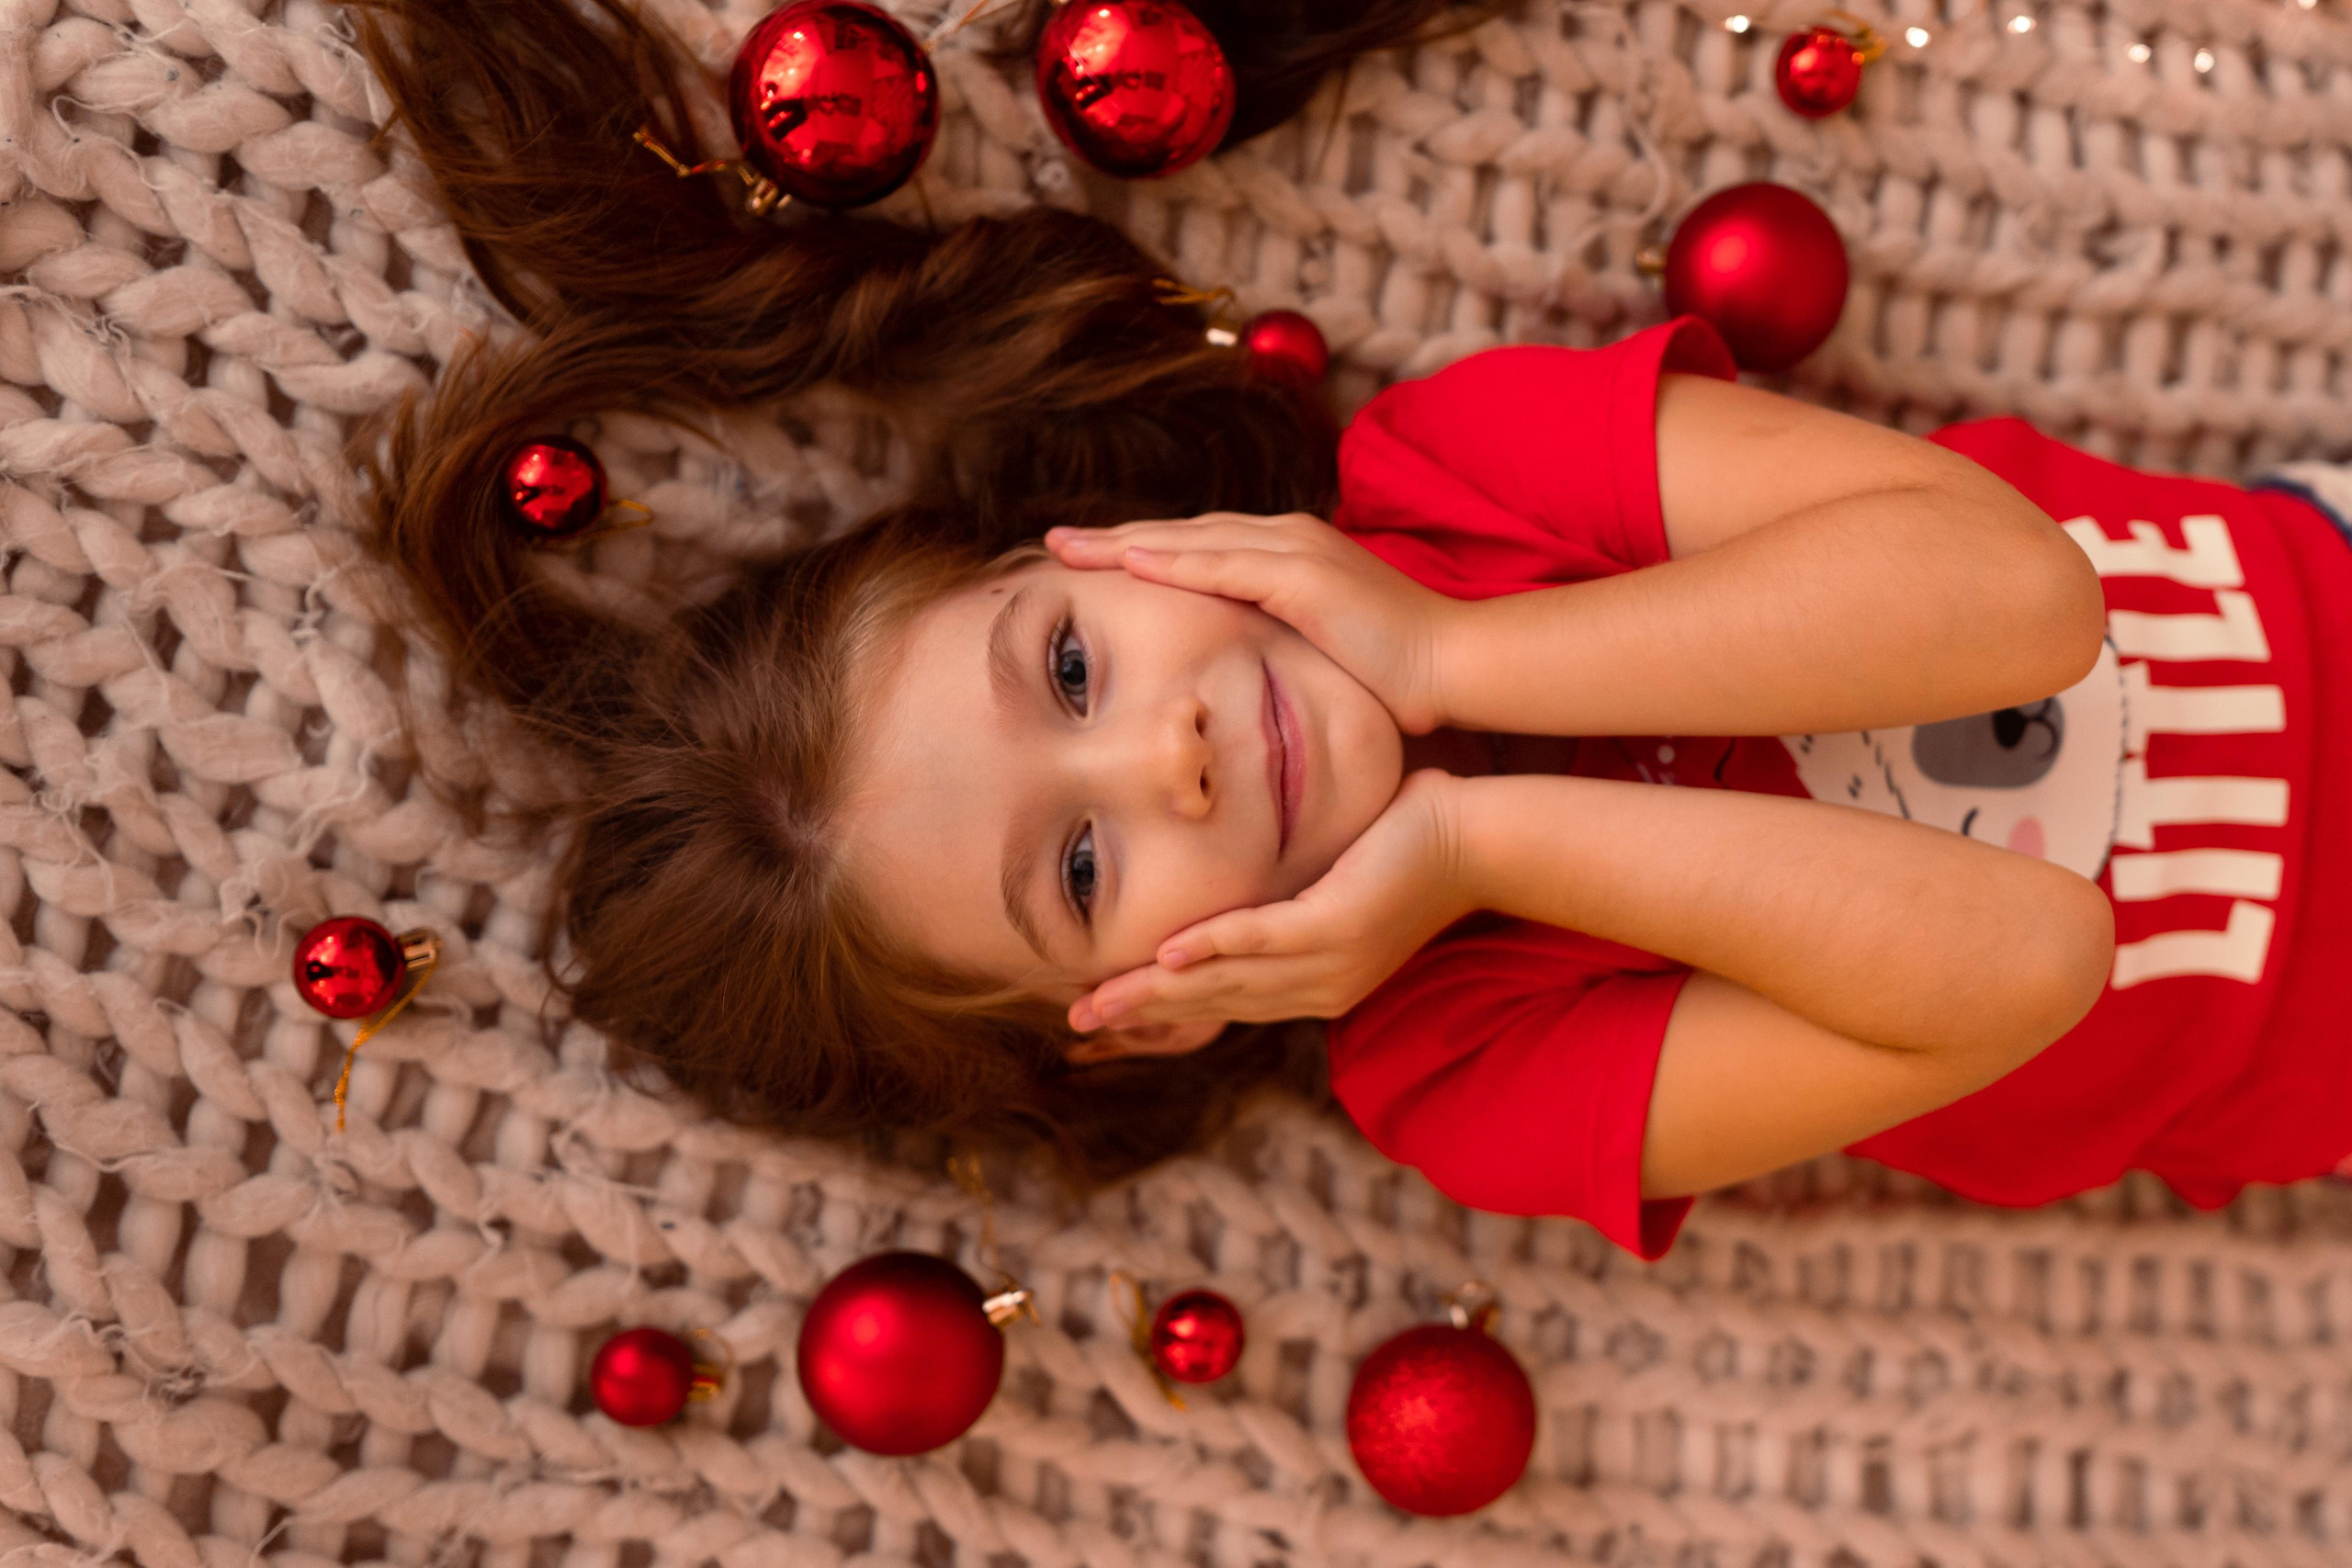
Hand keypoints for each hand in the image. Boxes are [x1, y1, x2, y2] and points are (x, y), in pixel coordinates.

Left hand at [1044, 512, 1456, 733]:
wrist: (1457, 666)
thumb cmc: (1399, 673)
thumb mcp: (1324, 649)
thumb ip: (1284, 642)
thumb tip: (1247, 665)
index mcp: (1291, 555)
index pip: (1199, 545)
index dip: (1141, 549)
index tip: (1089, 558)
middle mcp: (1289, 538)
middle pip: (1182, 532)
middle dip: (1116, 536)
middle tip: (1055, 541)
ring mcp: (1296, 551)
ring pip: (1191, 540)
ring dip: (1125, 542)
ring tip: (1068, 547)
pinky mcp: (1303, 578)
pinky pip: (1222, 565)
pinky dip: (1172, 561)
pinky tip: (1127, 561)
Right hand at [1067, 770, 1472, 1036]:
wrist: (1481, 839)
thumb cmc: (1413, 844)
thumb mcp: (1340, 881)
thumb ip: (1293, 894)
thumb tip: (1251, 876)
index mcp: (1318, 981)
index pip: (1229, 1003)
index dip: (1167, 1008)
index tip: (1111, 1015)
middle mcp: (1321, 985)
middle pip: (1214, 1003)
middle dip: (1144, 1013)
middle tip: (1081, 1024)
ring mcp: (1330, 961)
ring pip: (1227, 980)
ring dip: (1157, 989)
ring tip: (1100, 1000)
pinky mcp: (1338, 924)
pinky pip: (1262, 938)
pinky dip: (1211, 946)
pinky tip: (1165, 954)